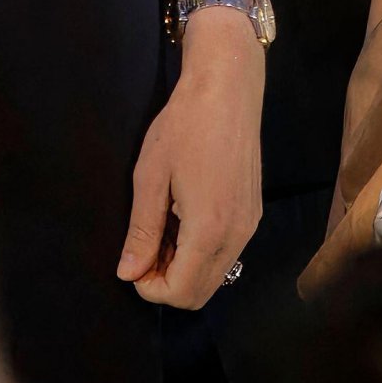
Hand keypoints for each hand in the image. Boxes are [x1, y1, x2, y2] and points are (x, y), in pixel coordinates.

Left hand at [117, 7, 263, 307]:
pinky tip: (182, 219)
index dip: (150, 288)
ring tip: (160, 230)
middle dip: (167, 283)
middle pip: (201, 293)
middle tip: (142, 250)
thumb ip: (142, 230)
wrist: (227, 89)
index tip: (131, 263)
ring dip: (184, 268)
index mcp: (209, 230)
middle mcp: (237, 237)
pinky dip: (202, 252)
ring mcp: (249, 226)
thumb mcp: (150, 175)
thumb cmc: (183, 126)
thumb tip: (128, 273)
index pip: (181, 292)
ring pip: (216, 275)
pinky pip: (227, 253)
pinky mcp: (253, 213)